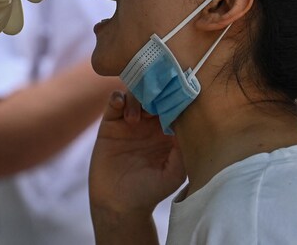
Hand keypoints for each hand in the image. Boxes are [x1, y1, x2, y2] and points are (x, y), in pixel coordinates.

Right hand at [89, 92, 184, 219]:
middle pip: (154, 94)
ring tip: (134, 119)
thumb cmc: (151, 190)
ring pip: (135, 94)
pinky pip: (114, 102)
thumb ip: (183, 150)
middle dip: (154, 92)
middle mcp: (150, 124)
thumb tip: (186, 124)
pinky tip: (119, 104)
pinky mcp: (110, 124)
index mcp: (168, 132)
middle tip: (153, 99)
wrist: (119, 204)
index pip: (173, 104)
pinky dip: (116, 97)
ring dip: (136, 98)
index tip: (173, 92)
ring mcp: (129, 122)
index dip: (174, 96)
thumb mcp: (175, 173)